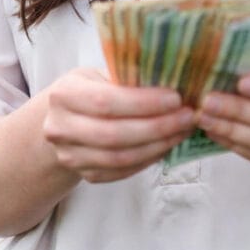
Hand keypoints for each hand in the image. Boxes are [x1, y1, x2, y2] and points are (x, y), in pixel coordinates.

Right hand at [42, 68, 195, 183]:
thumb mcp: (99, 73)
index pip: (106, 102)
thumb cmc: (89, 88)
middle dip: (157, 127)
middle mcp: (61, 128)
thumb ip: (126, 77)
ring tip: (183, 130)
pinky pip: (122, 172)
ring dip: (158, 145)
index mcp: (64, 94)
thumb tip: (171, 77)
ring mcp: (71, 156)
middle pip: (114, 134)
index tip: (175, 98)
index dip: (143, 103)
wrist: (62, 120)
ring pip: (120, 158)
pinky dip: (149, 159)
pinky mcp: (85, 175)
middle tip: (187, 116)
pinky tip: (167, 145)